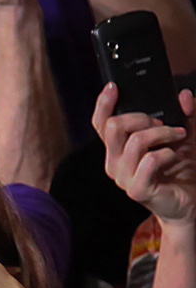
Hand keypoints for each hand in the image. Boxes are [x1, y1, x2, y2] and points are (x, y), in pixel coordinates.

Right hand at [94, 84, 195, 225]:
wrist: (190, 201)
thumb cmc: (182, 169)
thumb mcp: (184, 136)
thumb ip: (185, 114)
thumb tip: (184, 95)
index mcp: (118, 149)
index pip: (101, 124)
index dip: (103, 104)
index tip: (114, 87)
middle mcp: (115, 162)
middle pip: (113, 127)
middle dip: (143, 118)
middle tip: (164, 124)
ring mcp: (123, 177)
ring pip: (136, 141)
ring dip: (162, 133)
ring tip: (177, 137)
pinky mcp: (137, 189)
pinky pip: (150, 160)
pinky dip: (167, 154)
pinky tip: (174, 158)